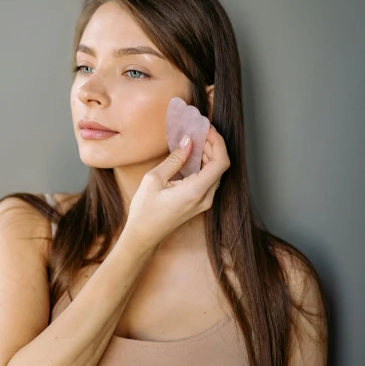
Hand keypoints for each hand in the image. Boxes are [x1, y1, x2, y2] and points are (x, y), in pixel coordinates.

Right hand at [124, 124, 230, 249]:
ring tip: (195, 139)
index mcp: (196, 191)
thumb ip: (175, 159)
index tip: (207, 129)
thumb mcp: (154, 179)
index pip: (221, 162)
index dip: (217, 142)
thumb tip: (188, 140)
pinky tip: (192, 155)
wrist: (143, 236)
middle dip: (213, 145)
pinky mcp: (199, 203)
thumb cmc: (145, 210)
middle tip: (199, 130)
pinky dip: (204, 165)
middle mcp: (205, 198)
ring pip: (216, 173)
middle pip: (220, 166)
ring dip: (209, 154)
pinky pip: (209, 180)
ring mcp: (204, 202)